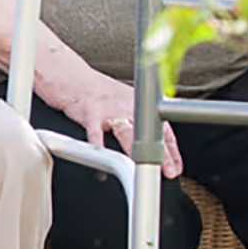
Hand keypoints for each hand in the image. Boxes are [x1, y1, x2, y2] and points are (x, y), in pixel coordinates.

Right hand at [62, 67, 182, 178]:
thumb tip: (157, 144)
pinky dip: (98, 148)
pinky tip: (102, 159)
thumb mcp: (127, 102)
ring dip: (135, 152)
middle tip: (166, 171)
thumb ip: (141, 122)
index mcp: (141, 104)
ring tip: (142, 168)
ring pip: (126, 133)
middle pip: (149, 134)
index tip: (175, 168)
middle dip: (160, 155)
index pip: (163, 131)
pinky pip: (95, 134)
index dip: (172, 152)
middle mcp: (128, 106)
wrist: (73, 77)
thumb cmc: (100, 93)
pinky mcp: (90, 114)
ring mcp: (109, 110)